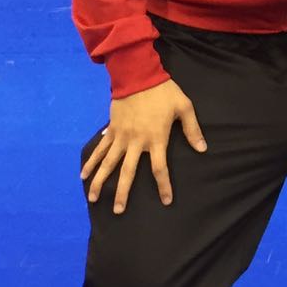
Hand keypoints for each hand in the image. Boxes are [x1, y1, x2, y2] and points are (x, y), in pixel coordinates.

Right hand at [82, 78, 206, 213]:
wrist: (138, 74)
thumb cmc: (164, 92)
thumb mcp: (184, 107)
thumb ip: (192, 130)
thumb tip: (203, 149)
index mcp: (156, 139)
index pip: (159, 169)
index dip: (163, 186)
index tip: (165, 201)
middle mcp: (136, 142)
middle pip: (127, 172)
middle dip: (122, 193)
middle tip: (118, 211)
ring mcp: (121, 136)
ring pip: (108, 163)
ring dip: (100, 181)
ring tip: (93, 198)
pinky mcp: (111, 129)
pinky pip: (100, 149)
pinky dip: (91, 161)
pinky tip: (83, 174)